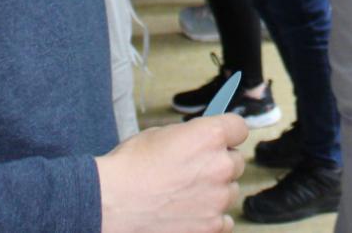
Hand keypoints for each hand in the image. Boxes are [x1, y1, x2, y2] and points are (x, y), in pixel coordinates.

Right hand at [96, 114, 246, 232]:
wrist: (111, 203)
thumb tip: (201, 141)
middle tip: (194, 170)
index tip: (221, 139)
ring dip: (215, 191)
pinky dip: (211, 217)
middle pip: (236, 162)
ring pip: (230, 191)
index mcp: (209, 136)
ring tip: (186, 194)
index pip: (239, 128)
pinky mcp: (211, 226)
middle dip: (218, 164)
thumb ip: (191, 136)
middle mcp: (220, 166)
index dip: (228, 133)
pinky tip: (191, 214)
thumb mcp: (161, 134)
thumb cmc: (129, 167)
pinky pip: (224, 220)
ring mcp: (217, 199)